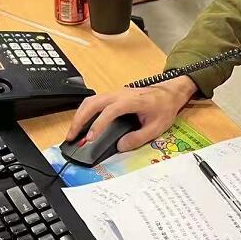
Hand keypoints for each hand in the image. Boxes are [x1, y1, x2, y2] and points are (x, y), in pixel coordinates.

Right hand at [64, 75, 196, 151]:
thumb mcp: (157, 127)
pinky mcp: (113, 95)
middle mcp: (120, 94)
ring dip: (79, 115)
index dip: (98, 125)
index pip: (110, 111)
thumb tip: (120, 146)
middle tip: (72, 137)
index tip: (90, 138)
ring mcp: (115, 93)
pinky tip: (82, 123)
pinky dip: (84, 112)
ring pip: (91, 100)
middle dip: (80, 120)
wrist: (169, 93)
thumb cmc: (164, 108)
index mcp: (132, 101)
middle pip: (93, 103)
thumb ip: (138, 137)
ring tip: (73, 132)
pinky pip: (94, 101)